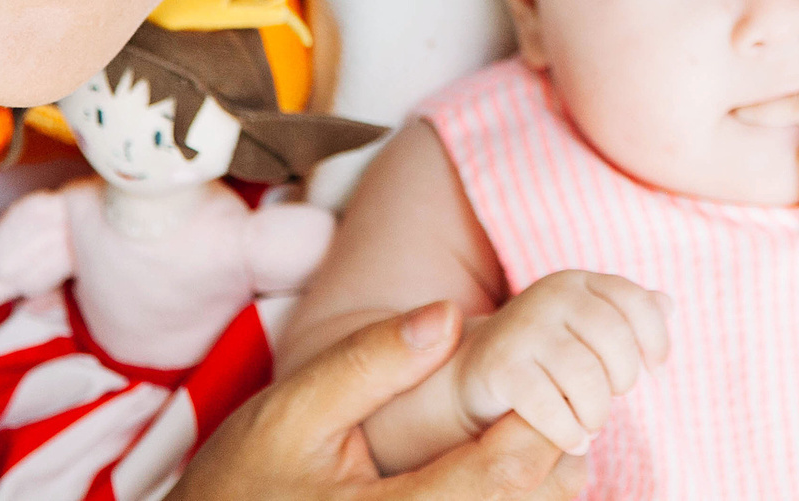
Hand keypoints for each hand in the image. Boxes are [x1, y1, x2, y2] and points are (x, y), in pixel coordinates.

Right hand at [170, 303, 586, 499]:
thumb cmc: (244, 482)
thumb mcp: (294, 410)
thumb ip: (370, 363)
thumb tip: (448, 315)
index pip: (503, 478)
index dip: (542, 426)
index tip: (551, 380)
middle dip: (553, 458)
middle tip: (552, 406)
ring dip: (539, 489)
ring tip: (533, 442)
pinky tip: (501, 481)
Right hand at [452, 272, 671, 455]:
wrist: (479, 372)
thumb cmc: (548, 352)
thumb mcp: (586, 326)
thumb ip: (626, 314)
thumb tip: (668, 304)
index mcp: (578, 282)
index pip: (636, 301)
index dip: (655, 339)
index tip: (655, 369)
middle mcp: (551, 295)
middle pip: (614, 338)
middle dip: (623, 380)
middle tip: (611, 398)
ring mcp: (524, 328)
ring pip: (585, 376)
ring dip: (597, 412)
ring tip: (592, 424)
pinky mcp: (501, 366)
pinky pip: (550, 406)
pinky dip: (569, 432)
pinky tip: (573, 439)